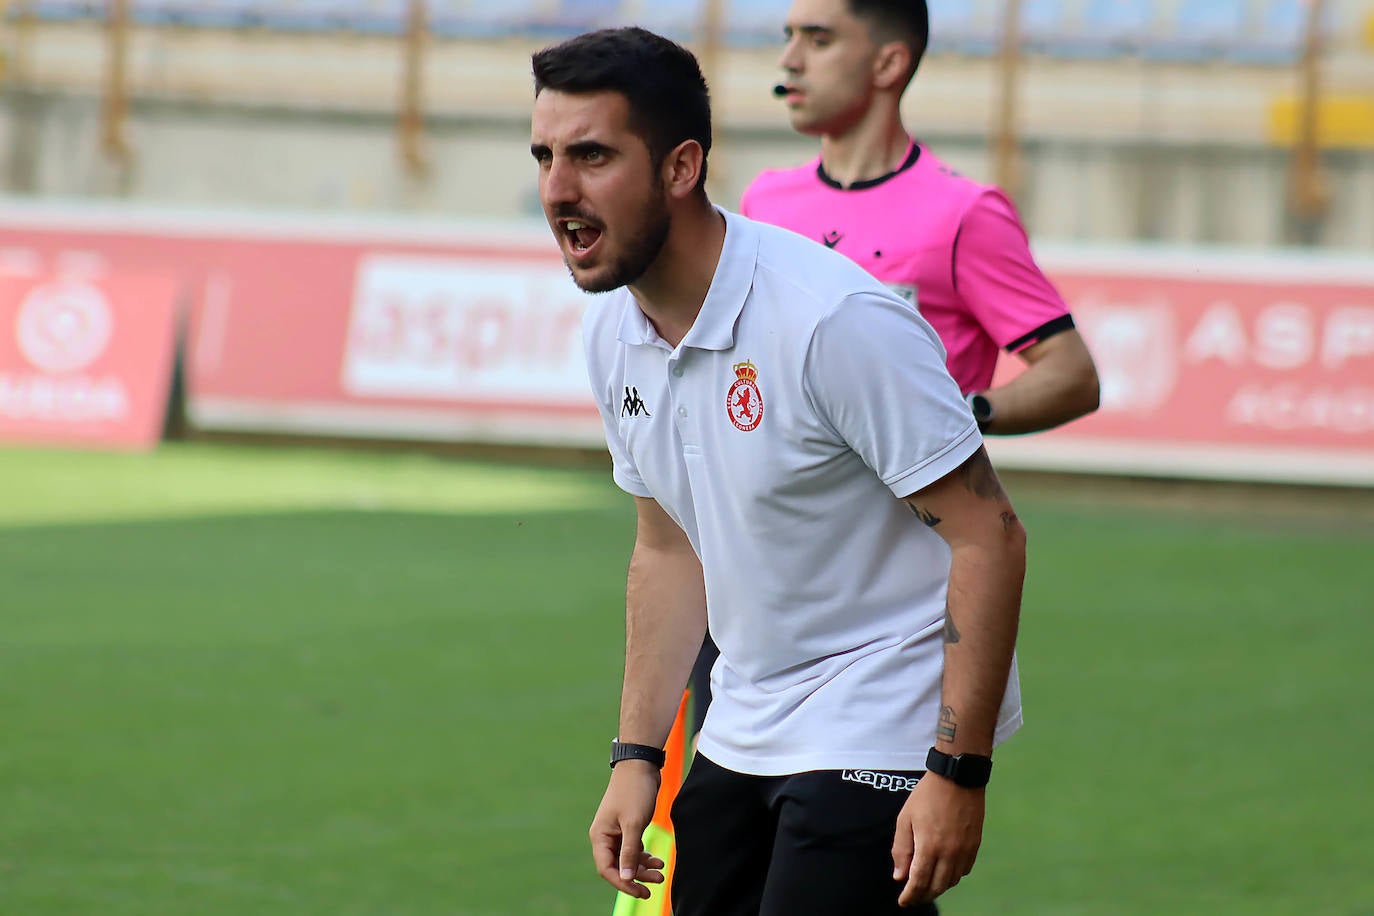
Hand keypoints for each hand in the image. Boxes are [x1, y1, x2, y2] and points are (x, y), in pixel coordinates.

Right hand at [589, 761, 665, 899]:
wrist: (640, 765)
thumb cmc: (634, 792)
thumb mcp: (633, 824)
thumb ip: (629, 852)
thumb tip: (625, 877)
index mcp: (600, 836)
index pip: (606, 869)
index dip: (622, 883)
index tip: (640, 891)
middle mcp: (605, 836)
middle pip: (618, 866)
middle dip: (636, 877)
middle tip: (656, 884)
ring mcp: (616, 832)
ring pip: (627, 859)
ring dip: (643, 868)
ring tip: (661, 873)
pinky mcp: (628, 827)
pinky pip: (634, 849)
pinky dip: (645, 857)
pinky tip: (658, 861)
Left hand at [891, 772, 985, 906]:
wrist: (957, 777)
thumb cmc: (927, 795)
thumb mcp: (905, 818)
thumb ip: (901, 849)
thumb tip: (899, 876)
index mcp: (929, 846)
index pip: (919, 882)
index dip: (910, 896)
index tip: (903, 901)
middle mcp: (949, 852)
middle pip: (937, 887)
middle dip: (923, 895)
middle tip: (913, 897)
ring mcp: (964, 850)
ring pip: (952, 881)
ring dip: (938, 887)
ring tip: (927, 886)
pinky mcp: (975, 845)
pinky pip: (964, 870)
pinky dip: (952, 876)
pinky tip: (944, 872)